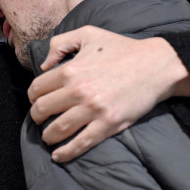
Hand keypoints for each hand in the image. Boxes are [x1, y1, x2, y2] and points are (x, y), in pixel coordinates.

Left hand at [27, 25, 189, 161]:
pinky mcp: (108, 124)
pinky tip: (58, 155)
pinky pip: (81, 143)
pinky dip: (65, 152)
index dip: (33, 96)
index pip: (38, 88)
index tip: (37, 100)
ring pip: (57, 129)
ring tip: (48, 137)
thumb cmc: (121, 48)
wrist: (155, 65)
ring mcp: (93, 109)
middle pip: (43, 109)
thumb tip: (44, 65)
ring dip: (47, 136)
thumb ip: (60, 43)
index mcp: (70, 69)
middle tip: (40, 119)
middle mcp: (78, 90)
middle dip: (36, 116)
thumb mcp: (88, 34)